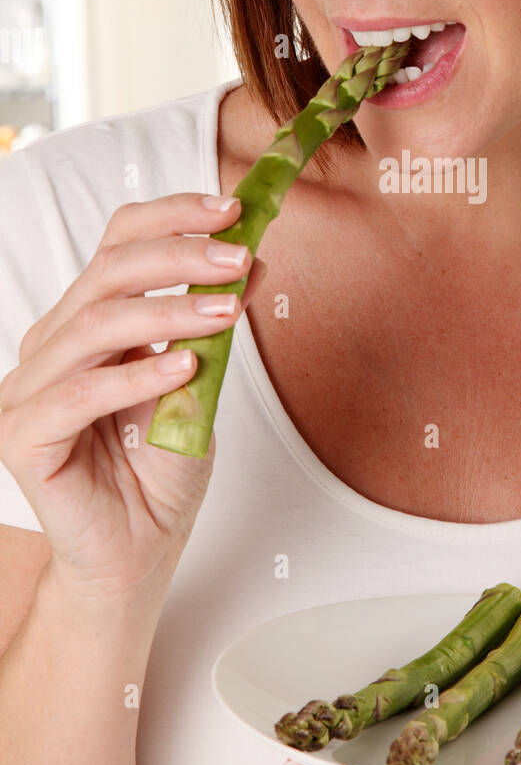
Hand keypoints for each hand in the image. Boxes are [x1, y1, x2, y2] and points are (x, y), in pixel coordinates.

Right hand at [0, 192, 264, 602]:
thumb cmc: (160, 469)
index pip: (116, 245)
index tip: (234, 210)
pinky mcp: (22, 437)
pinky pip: (80, 394)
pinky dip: (137, 375)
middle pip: (106, 275)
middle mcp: (50, 346)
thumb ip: (212, 327)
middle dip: (179, 258)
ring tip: (228, 312)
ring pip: (94, 326)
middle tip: (238, 258)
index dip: (172, 218)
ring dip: (169, 312)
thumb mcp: (200, 383)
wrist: (137, 553)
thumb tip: (254, 259)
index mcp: (85, 322)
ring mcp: (27, 390)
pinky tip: (186, 367)